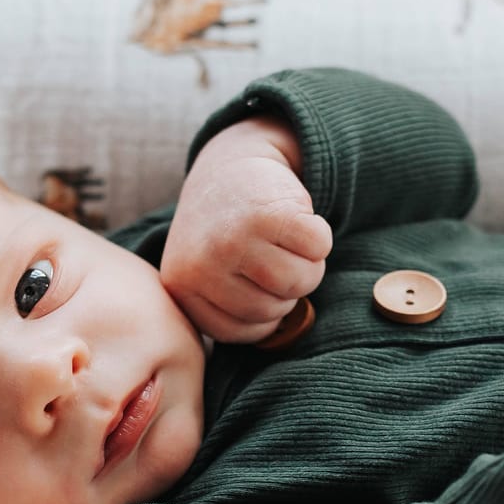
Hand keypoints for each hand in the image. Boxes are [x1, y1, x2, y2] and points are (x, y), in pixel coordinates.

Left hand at [160, 118, 332, 343]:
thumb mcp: (207, 273)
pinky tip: (297, 222)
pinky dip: (320, 239)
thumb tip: (277, 337)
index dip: (264, 313)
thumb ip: (227, 309)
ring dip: (308, 265)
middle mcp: (204, 263)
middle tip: (274, 255)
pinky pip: (318, 249)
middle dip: (287, 289)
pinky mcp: (271, 213)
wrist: (229, 166)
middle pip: (274, 309)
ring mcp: (236, 238)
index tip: (256, 284)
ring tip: (286, 242)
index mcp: (183, 285)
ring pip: (301, 282)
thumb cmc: (224, 232)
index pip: (242, 332)